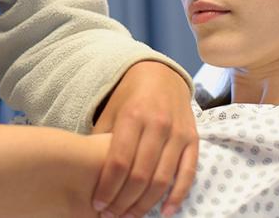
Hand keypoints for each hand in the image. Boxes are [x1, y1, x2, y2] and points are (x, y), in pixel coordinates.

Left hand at [90, 61, 197, 217]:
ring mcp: (178, 133)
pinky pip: (187, 173)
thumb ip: (101, 139)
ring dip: (146, 204)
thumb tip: (84, 171)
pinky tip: (164, 212)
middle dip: (124, 201)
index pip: (119, 162)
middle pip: (140, 175)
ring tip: (130, 216)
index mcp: (132, 116)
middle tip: (111, 216)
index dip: (108, 188)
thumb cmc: (129, 97)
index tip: (98, 204)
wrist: (161, 75)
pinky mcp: (193, 139)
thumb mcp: (110, 110)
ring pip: (163, 179)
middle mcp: (157, 125)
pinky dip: (177, 196)